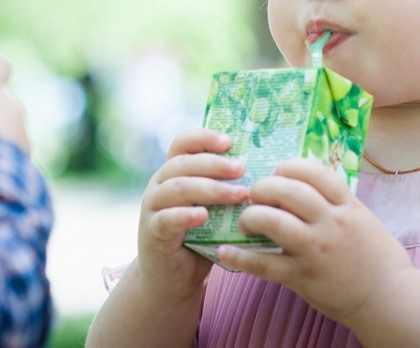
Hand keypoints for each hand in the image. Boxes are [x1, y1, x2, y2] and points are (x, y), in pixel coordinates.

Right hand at [134, 128, 249, 301]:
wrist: (171, 280)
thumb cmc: (198, 240)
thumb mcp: (213, 210)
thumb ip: (226, 191)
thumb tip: (267, 175)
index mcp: (173, 173)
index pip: (182, 143)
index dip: (203, 137)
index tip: (230, 141)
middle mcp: (159, 185)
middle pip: (183, 163)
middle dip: (215, 164)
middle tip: (243, 169)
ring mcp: (152, 208)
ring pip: (178, 188)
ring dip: (211, 189)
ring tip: (238, 195)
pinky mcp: (152, 232)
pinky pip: (167, 218)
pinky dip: (186, 215)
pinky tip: (205, 216)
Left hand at [216, 159, 411, 333]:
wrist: (389, 299)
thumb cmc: (376, 257)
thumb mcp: (362, 218)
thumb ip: (336, 201)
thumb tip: (305, 182)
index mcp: (348, 206)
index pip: (315, 172)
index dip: (290, 166)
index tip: (278, 171)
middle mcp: (332, 223)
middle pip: (289, 191)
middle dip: (264, 187)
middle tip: (255, 194)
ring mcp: (317, 250)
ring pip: (274, 221)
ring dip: (251, 215)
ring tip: (246, 219)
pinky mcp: (303, 277)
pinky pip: (265, 264)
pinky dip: (240, 257)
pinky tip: (225, 251)